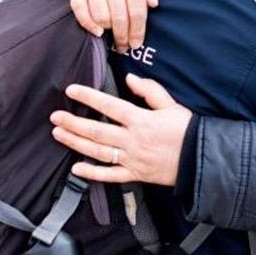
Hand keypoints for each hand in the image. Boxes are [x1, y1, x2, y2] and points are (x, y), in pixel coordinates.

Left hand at [50, 74, 190, 185]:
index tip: (71, 90)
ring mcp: (132, 159)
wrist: (200, 159)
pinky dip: (92, 173)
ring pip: (98, 152)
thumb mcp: (171, 104)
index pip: (108, 106)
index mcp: (141, 120)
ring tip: (59, 134)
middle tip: (55, 116)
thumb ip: (149, 90)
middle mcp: (132, 140)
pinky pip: (110, 175)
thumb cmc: (187, 130)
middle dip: (73, 123)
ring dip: (75, 143)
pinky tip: (76, 168)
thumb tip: (129, 78)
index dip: (88, 97)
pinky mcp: (135, 175)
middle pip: (96, 131)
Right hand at [63, 0, 161, 50]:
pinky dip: (86, 22)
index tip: (137, 43)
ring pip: (100, 14)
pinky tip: (97, 31)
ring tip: (114, 36)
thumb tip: (153, 5)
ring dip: (108, 30)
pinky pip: (78, 7)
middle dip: (123, 36)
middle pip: (119, 15)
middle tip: (126, 47)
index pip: (137, 8)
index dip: (138, 30)